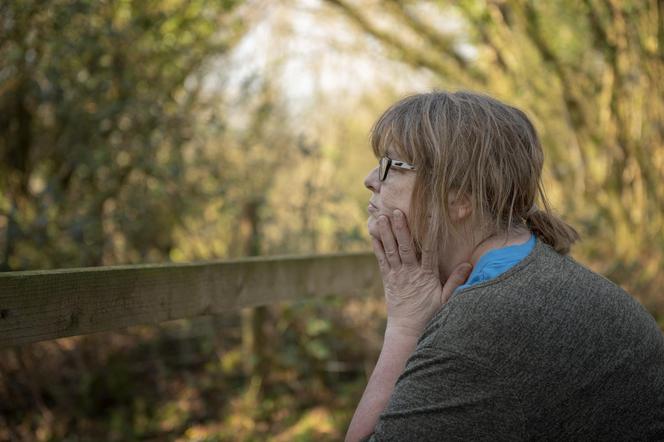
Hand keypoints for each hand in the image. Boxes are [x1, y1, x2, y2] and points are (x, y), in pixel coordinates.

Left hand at [372, 210, 472, 337]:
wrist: (407, 330)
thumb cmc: (429, 314)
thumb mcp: (446, 300)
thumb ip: (456, 281)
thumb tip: (468, 264)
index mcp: (426, 276)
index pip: (429, 251)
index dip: (429, 233)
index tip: (428, 218)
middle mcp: (410, 273)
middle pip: (405, 247)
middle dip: (401, 229)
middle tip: (396, 211)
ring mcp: (397, 275)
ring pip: (390, 251)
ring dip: (386, 233)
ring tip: (381, 217)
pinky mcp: (388, 279)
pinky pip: (381, 260)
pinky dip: (377, 247)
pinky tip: (373, 234)